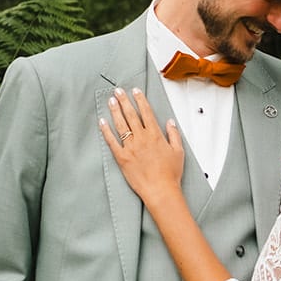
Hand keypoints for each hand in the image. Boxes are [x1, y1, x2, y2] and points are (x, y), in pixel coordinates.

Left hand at [101, 88, 183, 202]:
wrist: (160, 190)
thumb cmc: (170, 174)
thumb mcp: (178, 151)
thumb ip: (173, 135)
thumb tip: (170, 122)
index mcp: (155, 135)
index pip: (146, 112)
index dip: (140, 100)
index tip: (135, 91)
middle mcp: (142, 138)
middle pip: (131, 115)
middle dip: (124, 101)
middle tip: (118, 91)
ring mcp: (130, 147)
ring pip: (121, 125)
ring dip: (115, 111)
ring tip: (111, 101)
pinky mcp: (122, 157)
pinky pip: (111, 141)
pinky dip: (106, 131)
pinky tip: (102, 122)